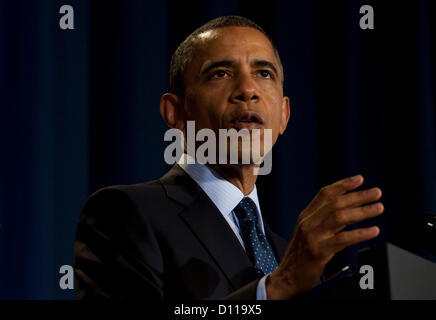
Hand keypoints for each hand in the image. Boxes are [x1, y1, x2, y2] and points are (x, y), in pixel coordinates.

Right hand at [266, 175, 382, 298]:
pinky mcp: (318, 251)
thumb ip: (326, 220)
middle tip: (377, 193)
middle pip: (335, 203)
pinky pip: (343, 239)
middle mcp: (307, 223)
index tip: (360, 179)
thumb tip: (350, 208)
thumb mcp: (310, 232)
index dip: (343, 185)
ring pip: (339, 218)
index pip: (324, 194)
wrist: (288, 277)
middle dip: (358, 196)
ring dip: (362, 211)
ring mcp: (312, 236)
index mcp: (306, 216)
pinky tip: (373, 231)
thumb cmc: (302, 256)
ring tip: (378, 207)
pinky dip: (360, 233)